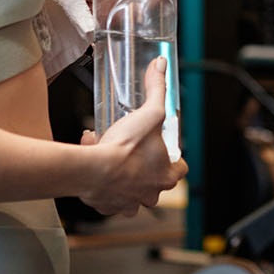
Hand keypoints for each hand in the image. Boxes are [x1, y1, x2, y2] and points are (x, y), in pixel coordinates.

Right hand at [80, 57, 186, 216]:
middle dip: (142, 163)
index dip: (173, 156)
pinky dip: (103, 183)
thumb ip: (157, 90)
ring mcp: (130, 203)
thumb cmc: (124, 148)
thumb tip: (161, 67)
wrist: (92, 171)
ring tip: (109, 151)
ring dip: (122, 173)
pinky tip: (95, 163)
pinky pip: (108, 196)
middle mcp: (151, 193)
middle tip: (132, 147)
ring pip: (130, 189)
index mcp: (167, 176)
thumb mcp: (149, 112)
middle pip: (153, 179)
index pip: (180, 168)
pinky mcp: (109, 206)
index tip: (163, 146)